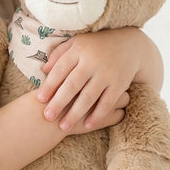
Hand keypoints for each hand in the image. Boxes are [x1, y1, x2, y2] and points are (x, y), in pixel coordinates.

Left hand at [37, 28, 162, 131]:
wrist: (129, 44)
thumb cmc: (96, 45)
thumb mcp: (77, 42)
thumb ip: (59, 54)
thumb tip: (44, 70)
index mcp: (79, 50)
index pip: (61, 69)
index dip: (49, 85)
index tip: (39, 99)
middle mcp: (92, 62)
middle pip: (72, 85)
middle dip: (59, 102)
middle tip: (47, 116)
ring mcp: (107, 74)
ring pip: (88, 97)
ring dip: (75, 113)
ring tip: (63, 127)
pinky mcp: (119, 84)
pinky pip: (107, 102)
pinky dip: (97, 115)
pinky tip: (87, 125)